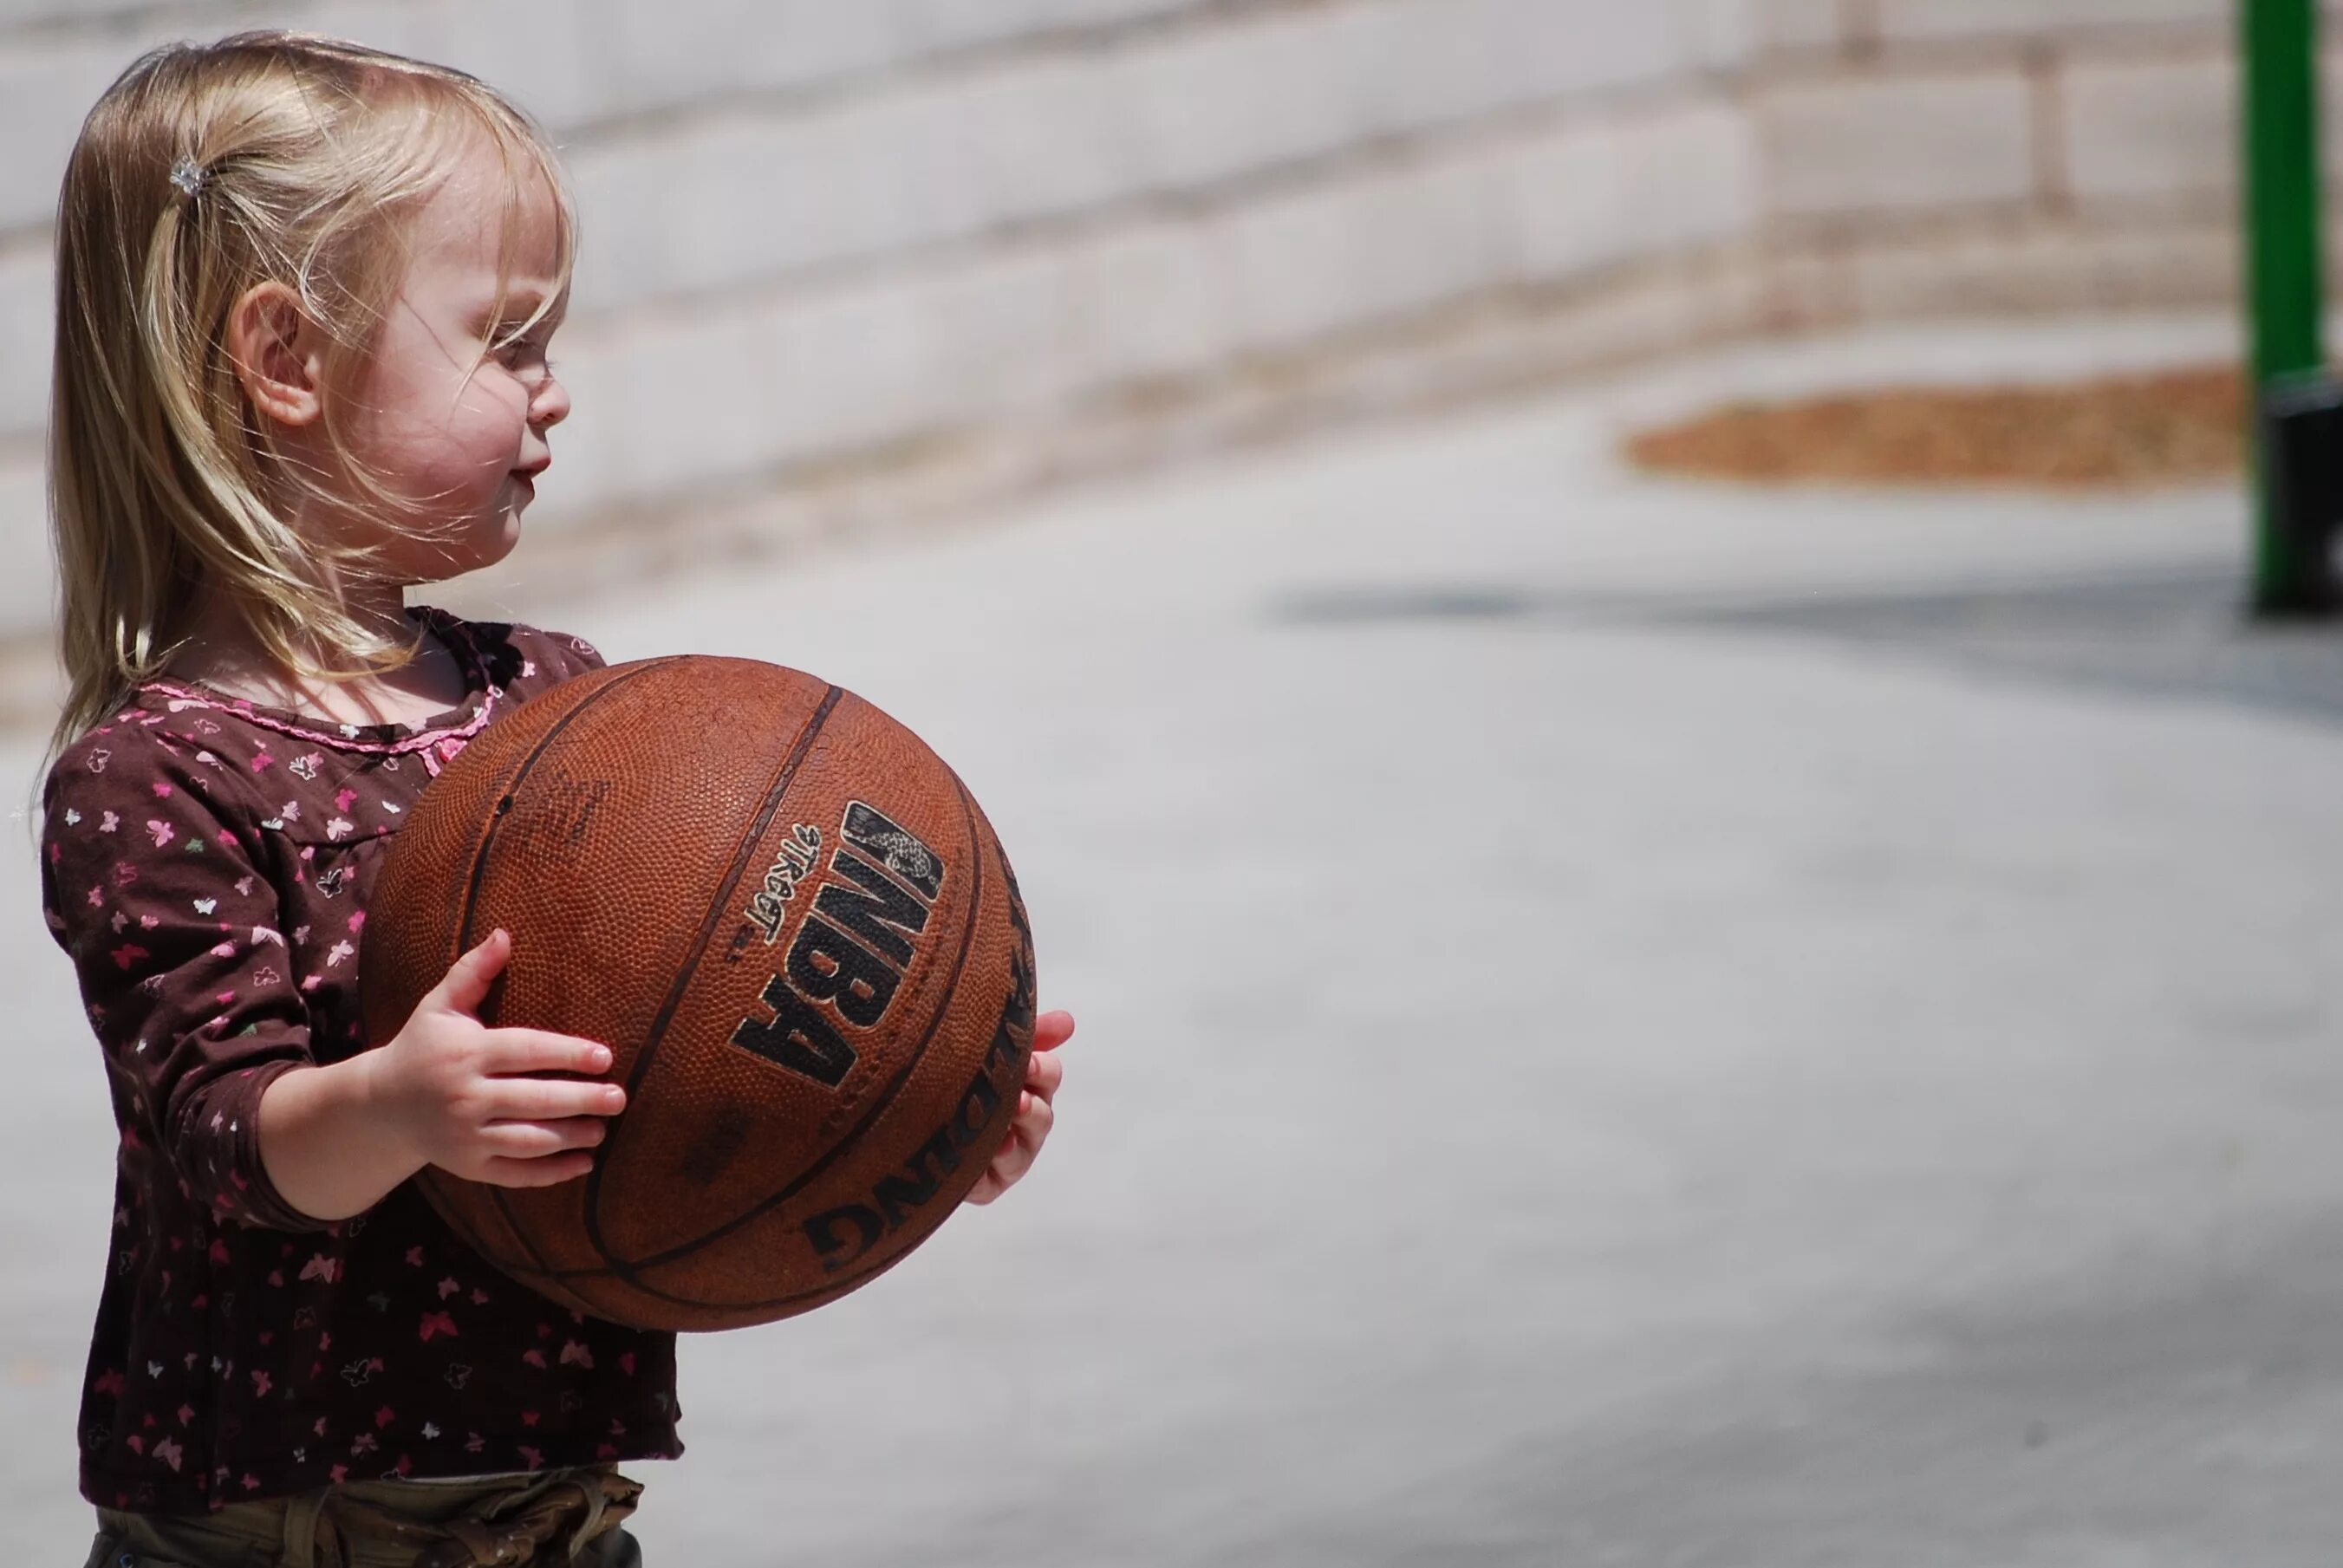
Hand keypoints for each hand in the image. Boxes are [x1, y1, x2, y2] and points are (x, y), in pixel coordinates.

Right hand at [361, 928, 626, 1187]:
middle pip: (534, 1100)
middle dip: (581, 1099)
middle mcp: (464, 1097)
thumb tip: (505, 934)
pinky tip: (584, 1164)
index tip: (605, 1057)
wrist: (380, 1106)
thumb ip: (473, 972)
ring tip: (603, 1128)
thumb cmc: (423, 1047)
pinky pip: (515, 1173)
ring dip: (571, 1137)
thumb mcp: (440, 1006)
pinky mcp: (468, 1166)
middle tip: (620, 1097)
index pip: (525, 1052)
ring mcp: (465, 1136)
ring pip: (528, 1140)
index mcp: (466, 1054)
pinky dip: (551, 1173)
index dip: (567, 1054)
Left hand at [963, 1009, 1071, 1204]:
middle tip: (1020, 1087)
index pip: (1048, 1076)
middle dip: (1033, 1100)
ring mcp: (1006, 1158)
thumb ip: (1028, 1035)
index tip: (1030, 1060)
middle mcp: (1020, 1126)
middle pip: (1042, 1113)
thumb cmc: (949, 1082)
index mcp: (1026, 1091)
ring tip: (1009, 1111)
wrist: (902, 1125)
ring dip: (1021, 1126)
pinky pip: (997, 1176)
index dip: (1043, 1068)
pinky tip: (993, 1146)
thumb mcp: (986, 1051)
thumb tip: (1067, 1021)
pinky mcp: (986, 1186)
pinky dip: (998, 1161)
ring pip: (1026, 1145)